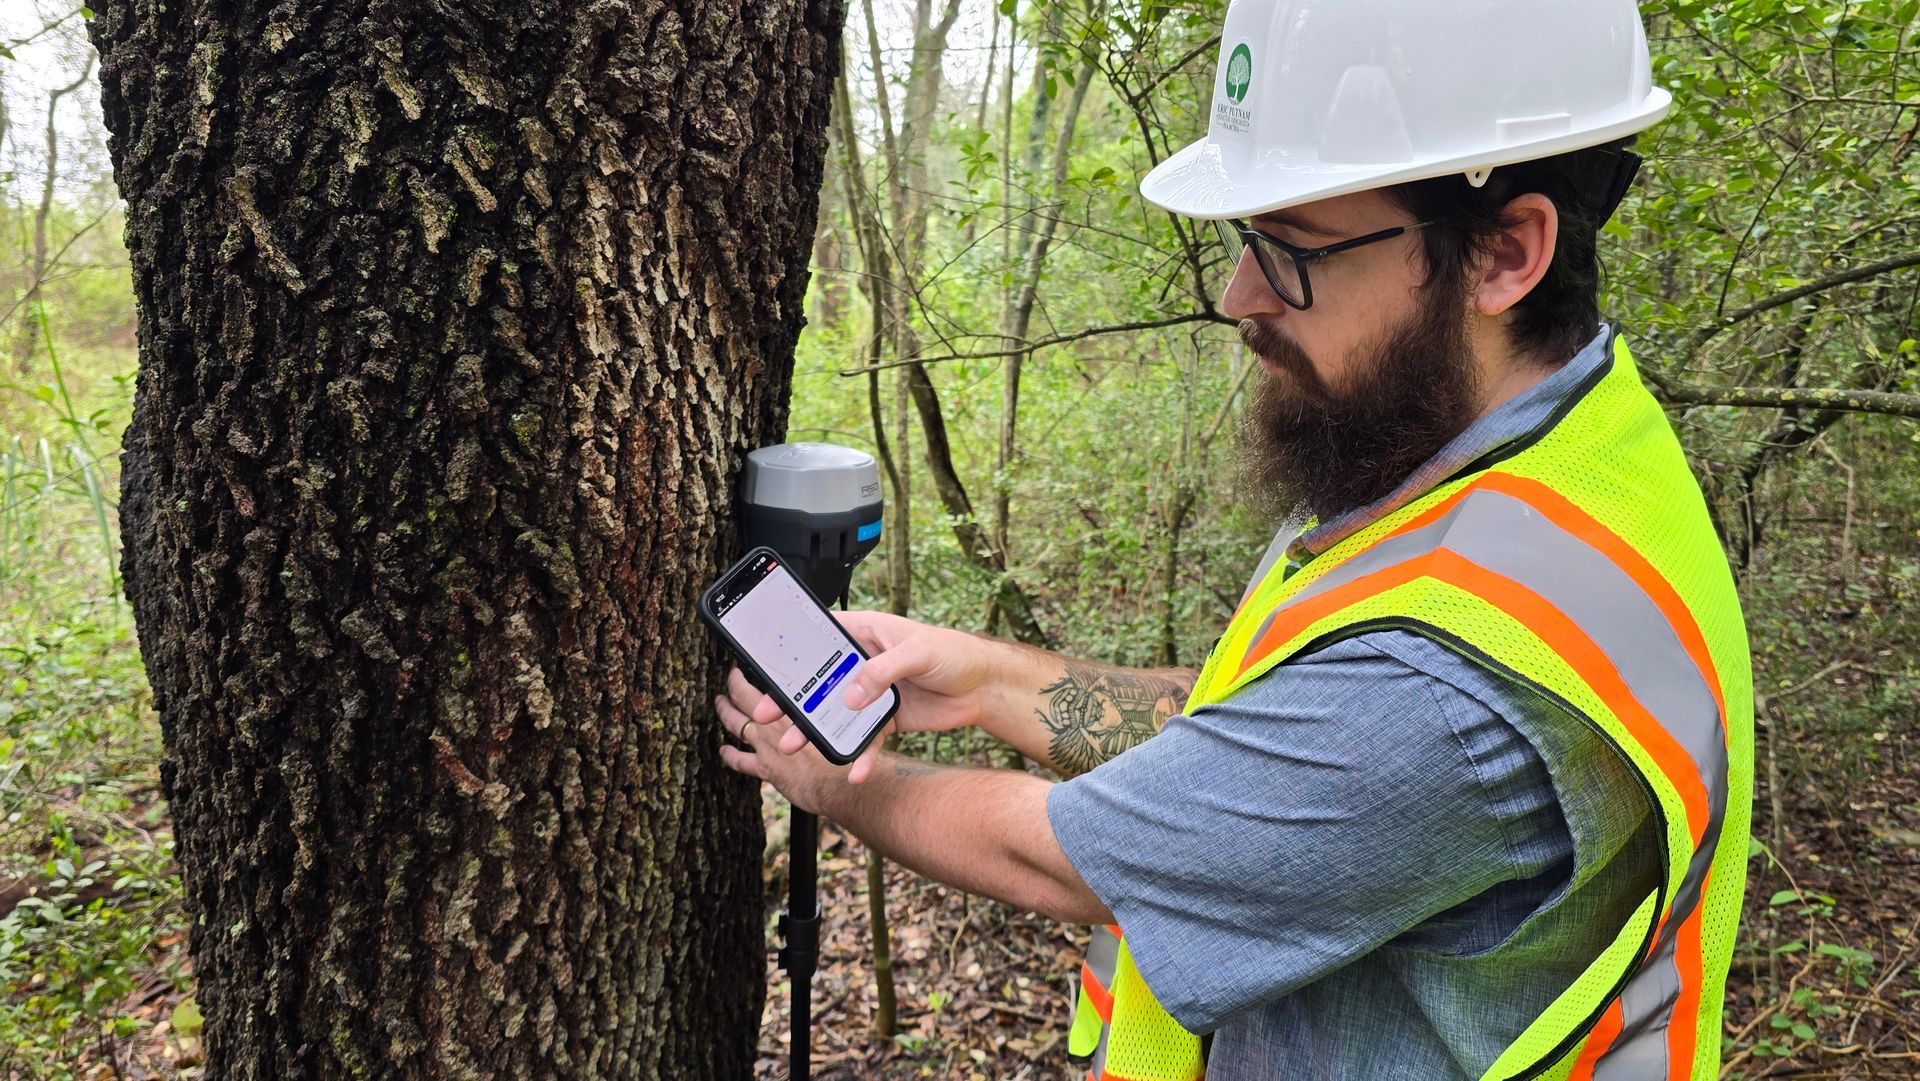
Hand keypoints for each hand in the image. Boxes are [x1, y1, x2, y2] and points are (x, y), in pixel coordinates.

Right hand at [714, 610, 1020, 783]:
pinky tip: (856, 772)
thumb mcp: (918, 651)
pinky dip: (861, 756)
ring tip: (796, 747)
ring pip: (836, 713)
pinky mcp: (886, 719)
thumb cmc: (954, 653)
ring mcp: (871, 693)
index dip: (791, 654)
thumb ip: (882, 671)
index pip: (818, 639)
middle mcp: (861, 663)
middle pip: (818, 681)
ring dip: (816, 732)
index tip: (768, 673)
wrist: (985, 687)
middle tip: (767, 718)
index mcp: (864, 634)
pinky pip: (866, 739)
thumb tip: (851, 696)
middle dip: (791, 701)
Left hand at [714, 671, 848, 812]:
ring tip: (721, 704)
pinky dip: (729, 755)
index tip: (747, 667)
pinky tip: (724, 751)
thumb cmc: (843, 755)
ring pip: (736, 724)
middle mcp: (775, 724)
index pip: (764, 684)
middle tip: (732, 678)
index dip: (752, 675)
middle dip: (734, 687)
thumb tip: (831, 691)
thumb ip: (828, 705)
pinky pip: (739, 761)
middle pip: (744, 698)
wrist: (838, 787)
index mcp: (792, 709)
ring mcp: (767, 746)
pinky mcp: (766, 768)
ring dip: (725, 713)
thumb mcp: (838, 721)